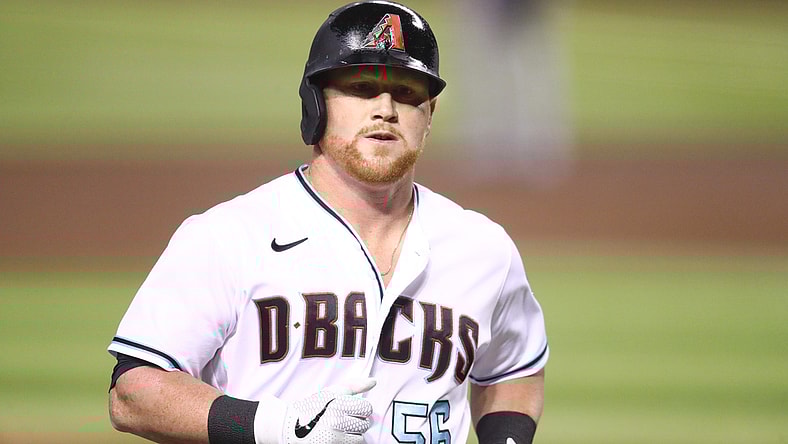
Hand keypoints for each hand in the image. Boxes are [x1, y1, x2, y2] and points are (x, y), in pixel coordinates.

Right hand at [256, 378, 376, 443]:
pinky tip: (336, 438)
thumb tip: (374, 381)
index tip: (351, 410)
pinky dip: (346, 443)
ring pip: (360, 438)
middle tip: (341, 421)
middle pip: (365, 424)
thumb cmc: (311, 408)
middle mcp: (337, 421)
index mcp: (337, 404)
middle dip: (356, 423)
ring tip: (338, 430)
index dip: (361, 409)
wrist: (288, 428)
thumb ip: (353, 386)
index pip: (367, 408)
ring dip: (352, 435)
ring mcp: (335, 438)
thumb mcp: (330, 392)